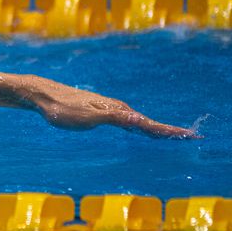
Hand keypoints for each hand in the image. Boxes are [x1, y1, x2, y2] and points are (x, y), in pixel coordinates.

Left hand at [20, 76, 199, 138]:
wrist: (42, 95)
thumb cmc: (62, 109)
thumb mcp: (88, 118)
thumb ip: (115, 119)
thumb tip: (142, 121)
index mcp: (117, 111)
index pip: (148, 124)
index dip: (168, 131)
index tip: (190, 135)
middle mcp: (116, 108)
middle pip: (146, 123)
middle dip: (167, 130)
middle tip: (189, 136)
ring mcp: (107, 108)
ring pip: (136, 121)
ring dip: (154, 128)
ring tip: (170, 134)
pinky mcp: (98, 110)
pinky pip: (124, 120)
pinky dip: (137, 125)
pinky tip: (137, 127)